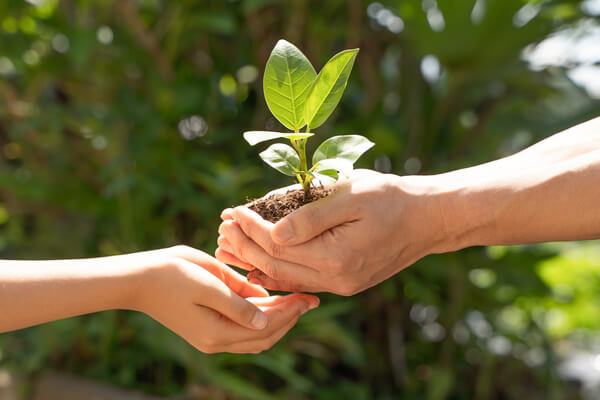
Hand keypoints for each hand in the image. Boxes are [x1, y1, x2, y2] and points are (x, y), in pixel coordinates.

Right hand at [132, 246, 318, 353]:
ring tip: (295, 300)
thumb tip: (266, 317)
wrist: (138, 280)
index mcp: (217, 332)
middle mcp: (216, 341)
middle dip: (289, 317)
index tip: (308, 295)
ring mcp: (210, 337)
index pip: (266, 327)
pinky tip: (270, 301)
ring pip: (255, 337)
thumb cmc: (171, 274)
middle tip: (308, 298)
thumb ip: (237, 302)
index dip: (290, 311)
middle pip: (265, 336)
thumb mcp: (208, 283)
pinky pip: (242, 330)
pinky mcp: (206, 329)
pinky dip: (260, 319)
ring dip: (277, 320)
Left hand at [216, 170, 450, 294]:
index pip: (277, 246)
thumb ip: (309, 217)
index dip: (250, 228)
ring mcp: (341, 285)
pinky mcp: (346, 282)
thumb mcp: (349, 196)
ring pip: (286, 277)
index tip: (231, 211)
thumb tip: (272, 233)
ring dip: (256, 260)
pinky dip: (278, 270)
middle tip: (222, 228)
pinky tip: (261, 263)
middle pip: (276, 265)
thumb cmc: (390, 199)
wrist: (428, 218)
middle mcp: (336, 279)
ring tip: (231, 245)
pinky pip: (302, 280)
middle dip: (246, 245)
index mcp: (335, 258)